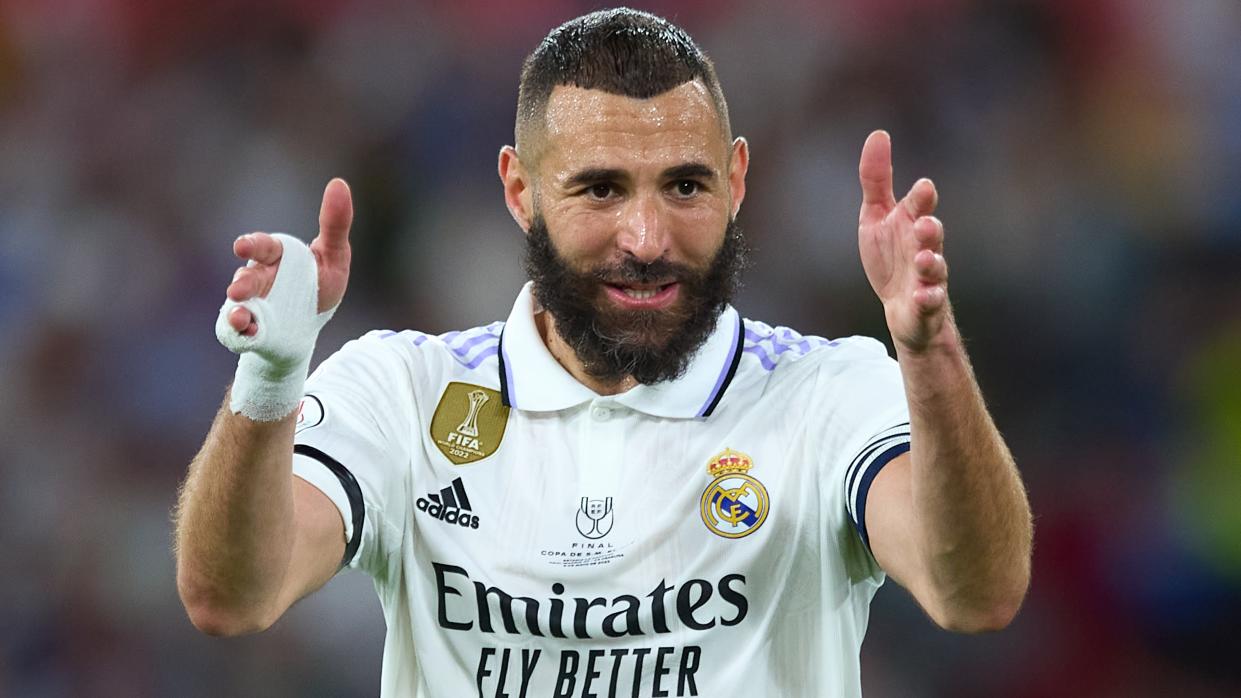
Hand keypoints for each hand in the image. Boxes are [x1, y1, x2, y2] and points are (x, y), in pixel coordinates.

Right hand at [225, 179, 353, 335]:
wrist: (314, 322)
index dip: (252, 245)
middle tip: (237, 290)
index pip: (263, 247)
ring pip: (240, 305)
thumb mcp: (334, 255)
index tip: (242, 247)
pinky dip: (240, 331)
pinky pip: (240, 329)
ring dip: (238, 311)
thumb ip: (335, 223)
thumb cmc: (320, 282)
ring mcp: (253, 303)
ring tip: (241, 317)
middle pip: (247, 278)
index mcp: (277, 257)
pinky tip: (246, 331)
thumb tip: (339, 183)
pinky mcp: (251, 326)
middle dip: (242, 283)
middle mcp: (260, 278)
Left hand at [857, 130, 950, 352]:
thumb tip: (879, 134)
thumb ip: (877, 179)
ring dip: (931, 263)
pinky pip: (930, 302)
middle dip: (930, 229)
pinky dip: (927, 298)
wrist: (902, 308)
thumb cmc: (892, 257)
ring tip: (923, 260)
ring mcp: (928, 277)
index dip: (921, 197)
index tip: (924, 187)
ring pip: (935, 269)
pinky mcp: (925, 305)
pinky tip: (921, 295)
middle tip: (924, 224)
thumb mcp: (877, 216)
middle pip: (932, 235)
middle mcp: (925, 247)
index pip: (919, 206)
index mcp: (912, 223)